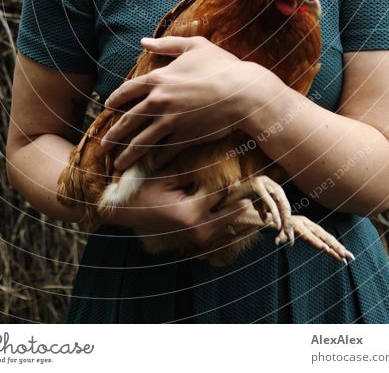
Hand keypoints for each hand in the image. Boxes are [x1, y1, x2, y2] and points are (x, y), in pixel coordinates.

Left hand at [100, 35, 264, 170]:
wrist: (244, 93)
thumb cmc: (222, 66)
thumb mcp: (194, 46)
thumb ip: (167, 44)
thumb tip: (143, 41)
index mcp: (158, 79)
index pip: (127, 91)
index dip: (114, 100)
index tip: (107, 109)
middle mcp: (159, 102)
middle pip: (128, 121)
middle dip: (113, 134)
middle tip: (103, 145)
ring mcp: (170, 122)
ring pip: (141, 142)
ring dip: (127, 154)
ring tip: (118, 164)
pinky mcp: (184, 138)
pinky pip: (163, 152)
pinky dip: (155, 160)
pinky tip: (149, 166)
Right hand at [105, 170, 257, 249]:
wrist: (122, 212)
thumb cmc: (140, 190)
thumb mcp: (166, 174)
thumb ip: (193, 167)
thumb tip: (221, 151)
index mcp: (193, 214)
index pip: (225, 190)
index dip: (237, 171)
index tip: (252, 157)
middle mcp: (201, 230)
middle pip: (236, 209)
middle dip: (247, 191)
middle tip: (266, 172)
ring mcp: (200, 236)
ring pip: (231, 216)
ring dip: (238, 199)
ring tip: (254, 177)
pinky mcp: (197, 236)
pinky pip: (221, 220)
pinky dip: (227, 207)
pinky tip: (234, 190)